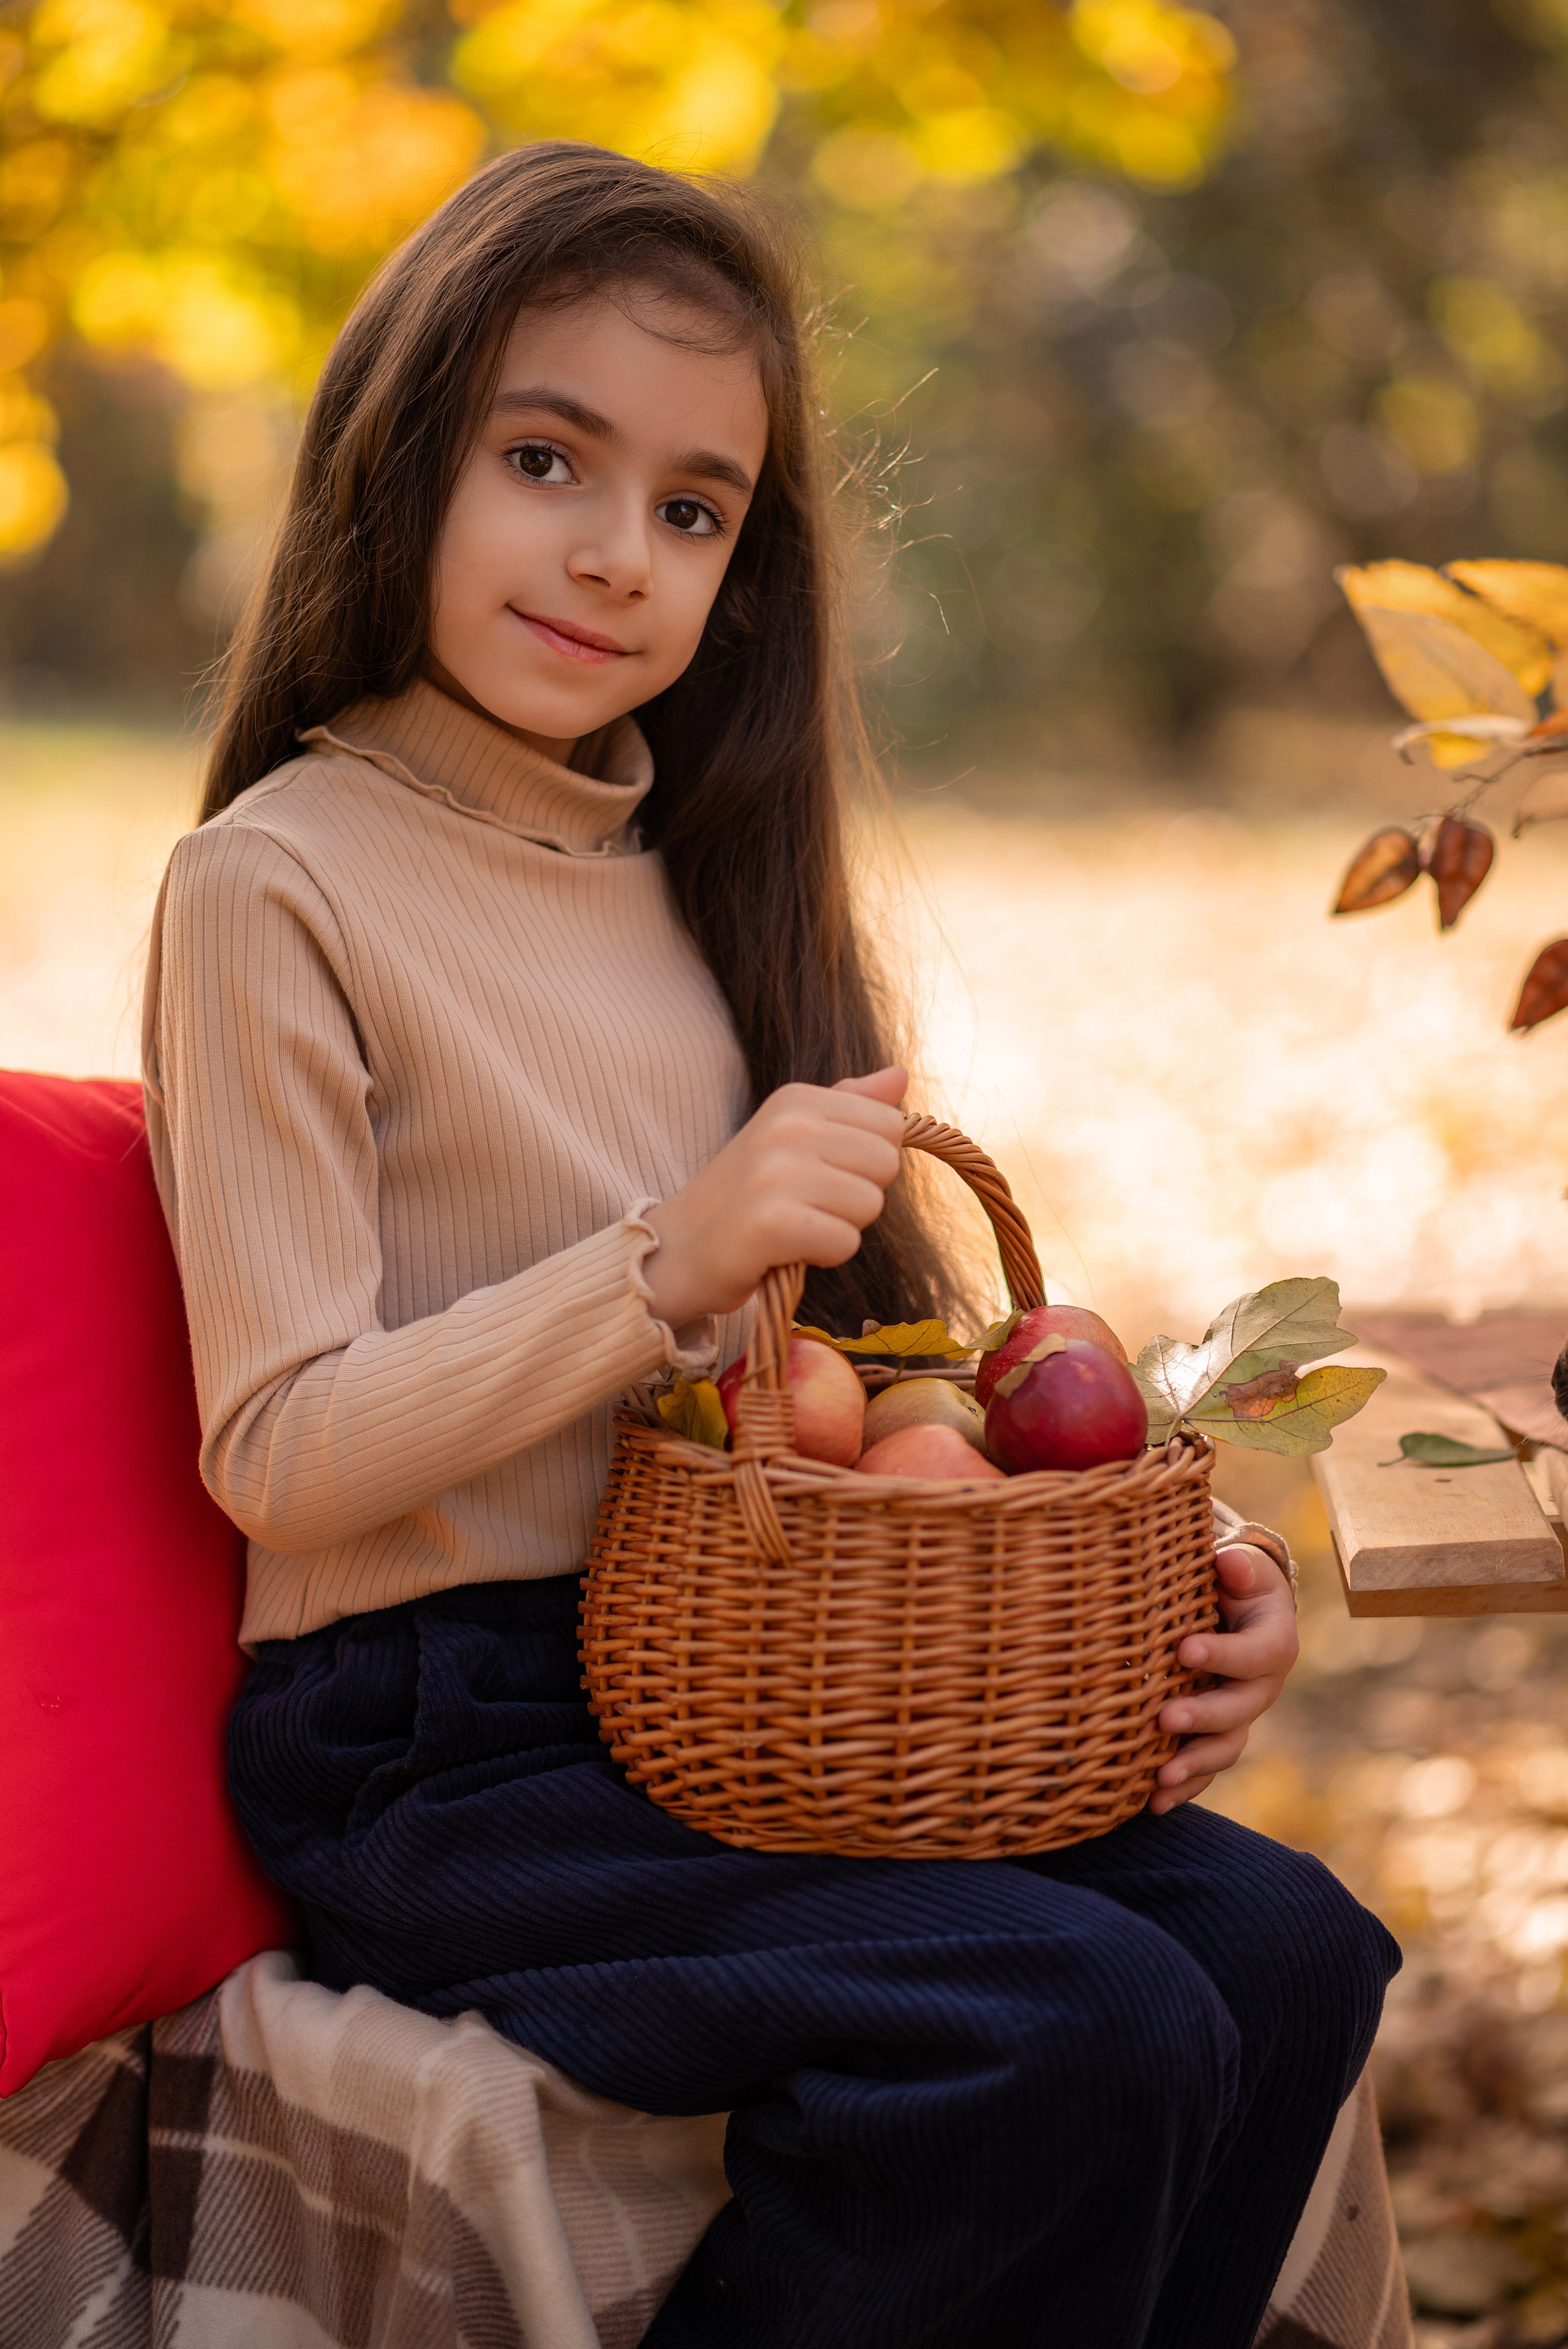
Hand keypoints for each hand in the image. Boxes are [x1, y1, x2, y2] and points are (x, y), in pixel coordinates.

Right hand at [641, 1069, 906, 1328]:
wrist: (677, 1248)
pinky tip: (786, 1249)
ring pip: (870, 1206)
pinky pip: (845, 1243)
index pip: (890, 1125)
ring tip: (795, 1225)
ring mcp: (776, 1173)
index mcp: (795, 1099)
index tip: (820, 1174)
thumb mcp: (792, 1136)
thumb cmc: (746, 1195)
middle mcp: (786, 1126)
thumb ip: (848, 1106)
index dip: (865, 1162)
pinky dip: (822, 1256)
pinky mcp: (772, 1223)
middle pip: (887, 1165)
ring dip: (839, 1227)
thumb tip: (900, 1076)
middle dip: (858, 1196)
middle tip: (807, 1204)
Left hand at [1147, 1545, 1298, 1815]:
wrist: (1239, 1612)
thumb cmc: (1233, 1583)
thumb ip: (1238, 1568)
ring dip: (1193, 1766)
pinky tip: (1151, 1805)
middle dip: (1203, 1716)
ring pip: (1224, 1748)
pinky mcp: (1215, 1737)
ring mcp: (1239, 1717)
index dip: (1223, 1655)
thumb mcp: (1241, 1569)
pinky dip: (1183, 1789)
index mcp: (1273, 1643)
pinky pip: (1205, 1769)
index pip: (1256, 1654)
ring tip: (1159, 1779)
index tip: (1184, 1648)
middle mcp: (1261, 1688)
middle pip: (1239, 1710)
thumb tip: (1228, 1564)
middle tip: (1165, 1716)